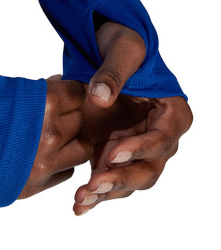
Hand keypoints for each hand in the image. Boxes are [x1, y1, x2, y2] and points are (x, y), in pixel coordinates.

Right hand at [0, 71, 91, 198]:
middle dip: (69, 112)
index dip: (69, 90)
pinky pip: (65, 172)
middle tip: (51, 110)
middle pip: (80, 120)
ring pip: (81, 149)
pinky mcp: (31, 186)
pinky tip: (41, 152)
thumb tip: (50, 86)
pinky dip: (60, 161)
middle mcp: (48, 135)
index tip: (60, 90)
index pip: (77, 93)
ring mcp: (42, 164)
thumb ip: (26, 89)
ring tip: (51, 132)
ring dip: (71, 138)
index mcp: (40, 104)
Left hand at [72, 22, 192, 214]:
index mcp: (171, 113)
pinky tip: (78, 205)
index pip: (161, 139)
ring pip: (128, 180)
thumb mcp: (122, 48)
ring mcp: (135, 147)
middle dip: (121, 179)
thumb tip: (100, 97)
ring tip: (81, 200)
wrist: (103, 49)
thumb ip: (113, 72)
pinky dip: (95, 193)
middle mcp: (157, 136)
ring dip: (106, 193)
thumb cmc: (121, 45)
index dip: (139, 149)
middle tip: (94, 184)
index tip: (112, 153)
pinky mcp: (113, 152)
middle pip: (148, 168)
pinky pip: (108, 177)